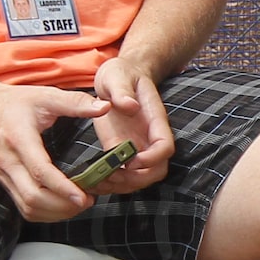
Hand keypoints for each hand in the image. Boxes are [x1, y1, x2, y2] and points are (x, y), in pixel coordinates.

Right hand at [0, 83, 108, 221]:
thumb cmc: (12, 103)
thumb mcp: (45, 95)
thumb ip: (75, 102)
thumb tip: (104, 108)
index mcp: (19, 139)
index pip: (40, 171)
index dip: (63, 188)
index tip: (83, 196)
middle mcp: (9, 162)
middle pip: (33, 197)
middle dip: (63, 206)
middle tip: (88, 200)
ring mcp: (5, 176)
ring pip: (28, 207)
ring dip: (55, 213)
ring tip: (78, 205)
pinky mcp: (5, 182)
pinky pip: (23, 207)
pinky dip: (44, 213)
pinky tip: (61, 206)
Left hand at [89, 57, 174, 192]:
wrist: (118, 77)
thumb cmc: (121, 73)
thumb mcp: (117, 75)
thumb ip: (122, 90)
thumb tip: (130, 106)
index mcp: (154, 119)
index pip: (165, 147)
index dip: (152, 158)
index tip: (130, 160)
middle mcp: (149, 138)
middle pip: (157, 170)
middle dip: (137, 178)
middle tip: (112, 174)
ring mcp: (137, 147)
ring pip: (142, 178)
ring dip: (123, 185)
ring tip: (100, 180)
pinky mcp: (121, 152)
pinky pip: (124, 176)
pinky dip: (112, 183)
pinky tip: (94, 180)